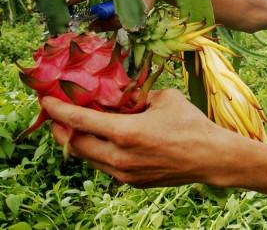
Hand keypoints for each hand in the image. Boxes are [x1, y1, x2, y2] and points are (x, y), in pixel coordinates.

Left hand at [42, 89, 237, 187]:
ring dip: (78, 142)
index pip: (79, 120)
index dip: (58, 109)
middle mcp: (119, 156)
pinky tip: (106, 141)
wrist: (210, 157)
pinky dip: (98, 152)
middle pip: (74, 144)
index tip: (46, 100)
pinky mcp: (132, 182)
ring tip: (78, 128)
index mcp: (125, 132)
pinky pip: (105, 166)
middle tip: (57, 116)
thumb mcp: (165, 98)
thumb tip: (124, 93)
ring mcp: (124, 173)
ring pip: (88, 158)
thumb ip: (139, 95)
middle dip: (60, 129)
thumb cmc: (191, 124)